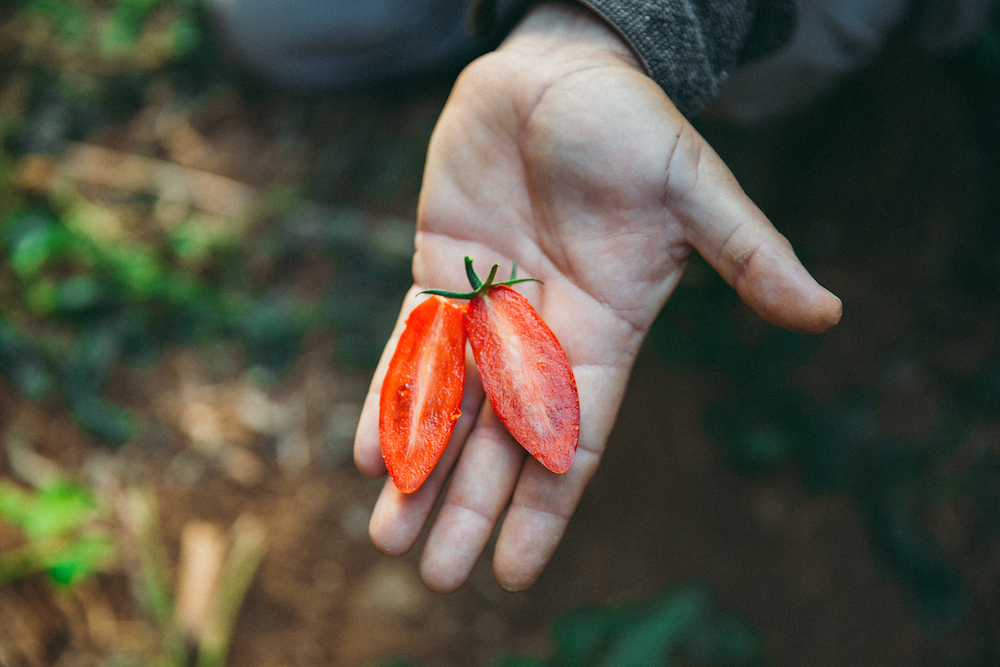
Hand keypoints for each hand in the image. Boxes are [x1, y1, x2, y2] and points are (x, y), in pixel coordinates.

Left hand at [354, 1, 841, 592]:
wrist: (564, 68)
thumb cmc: (635, 124)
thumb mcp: (697, 189)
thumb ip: (749, 254)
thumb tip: (828, 314)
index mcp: (606, 331)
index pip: (575, 438)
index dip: (543, 506)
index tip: (511, 571)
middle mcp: (543, 332)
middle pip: (502, 440)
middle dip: (467, 504)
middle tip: (430, 576)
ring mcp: (488, 304)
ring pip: (449, 403)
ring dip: (419, 468)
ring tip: (385, 536)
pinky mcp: (442, 269)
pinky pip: (412, 344)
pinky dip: (392, 394)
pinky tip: (369, 450)